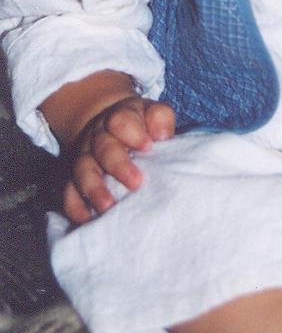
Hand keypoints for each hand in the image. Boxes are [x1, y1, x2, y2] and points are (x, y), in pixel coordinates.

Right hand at [63, 95, 175, 225]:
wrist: (107, 126)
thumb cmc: (139, 125)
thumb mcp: (153, 113)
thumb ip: (160, 118)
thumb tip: (162, 136)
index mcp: (118, 119)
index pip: (120, 121)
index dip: (132, 133)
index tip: (148, 147)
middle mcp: (97, 138)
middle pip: (103, 148)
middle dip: (118, 166)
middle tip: (136, 183)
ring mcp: (83, 158)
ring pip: (83, 171)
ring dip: (94, 189)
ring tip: (108, 207)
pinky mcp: (73, 179)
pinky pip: (68, 192)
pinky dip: (75, 206)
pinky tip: (86, 218)